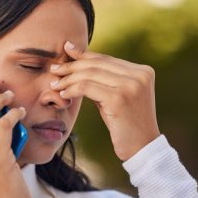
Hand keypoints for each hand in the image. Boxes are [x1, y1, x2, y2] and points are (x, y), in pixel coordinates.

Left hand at [50, 41, 160, 160]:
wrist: (142, 148)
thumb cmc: (126, 123)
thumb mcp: (118, 96)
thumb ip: (105, 79)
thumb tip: (79, 61)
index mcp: (143, 71)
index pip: (106, 59)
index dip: (84, 55)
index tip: (66, 49)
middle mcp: (139, 75)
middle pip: (97, 64)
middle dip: (72, 66)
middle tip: (54, 69)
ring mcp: (131, 86)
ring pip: (90, 74)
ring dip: (68, 79)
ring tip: (55, 84)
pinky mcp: (119, 99)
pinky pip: (87, 88)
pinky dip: (72, 89)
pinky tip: (64, 94)